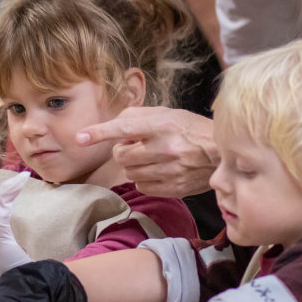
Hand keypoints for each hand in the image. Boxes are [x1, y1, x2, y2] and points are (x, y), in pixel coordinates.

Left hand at [76, 107, 217, 197]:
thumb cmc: (191, 129)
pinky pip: (142, 187)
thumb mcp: (167, 113)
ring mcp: (169, 171)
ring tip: (151, 157)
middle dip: (122, 151)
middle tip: (136, 146)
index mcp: (161, 125)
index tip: (80, 137)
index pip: (123, 128)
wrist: (221, 153)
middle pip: (121, 156)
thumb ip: (138, 116)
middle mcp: (164, 148)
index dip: (99, 133)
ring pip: (130, 173)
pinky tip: (157, 170)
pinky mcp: (173, 188)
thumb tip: (114, 125)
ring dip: (134, 165)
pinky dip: (144, 179)